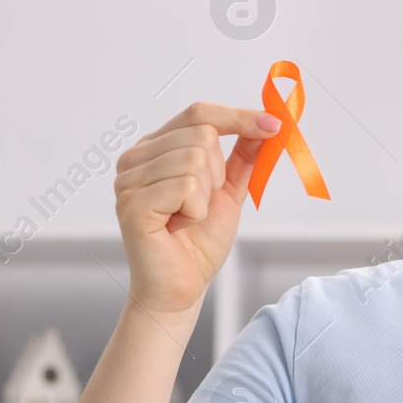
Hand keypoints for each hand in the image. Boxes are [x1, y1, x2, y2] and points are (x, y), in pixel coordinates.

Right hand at [113, 102, 282, 318]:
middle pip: (202, 134)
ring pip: (196, 160)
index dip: (238, 117)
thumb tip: (265, 124)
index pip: (198, 113)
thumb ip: (242, 156)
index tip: (273, 125)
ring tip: (187, 218)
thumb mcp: (228, 191)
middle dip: (217, 174)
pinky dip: (195, 212)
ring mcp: (128, 179)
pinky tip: (178, 227)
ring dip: (205, 197)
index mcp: (155, 148)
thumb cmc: (198, 243)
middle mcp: (135, 158)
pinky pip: (186, 187)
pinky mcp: (132, 203)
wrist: (181, 289)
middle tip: (200, 205)